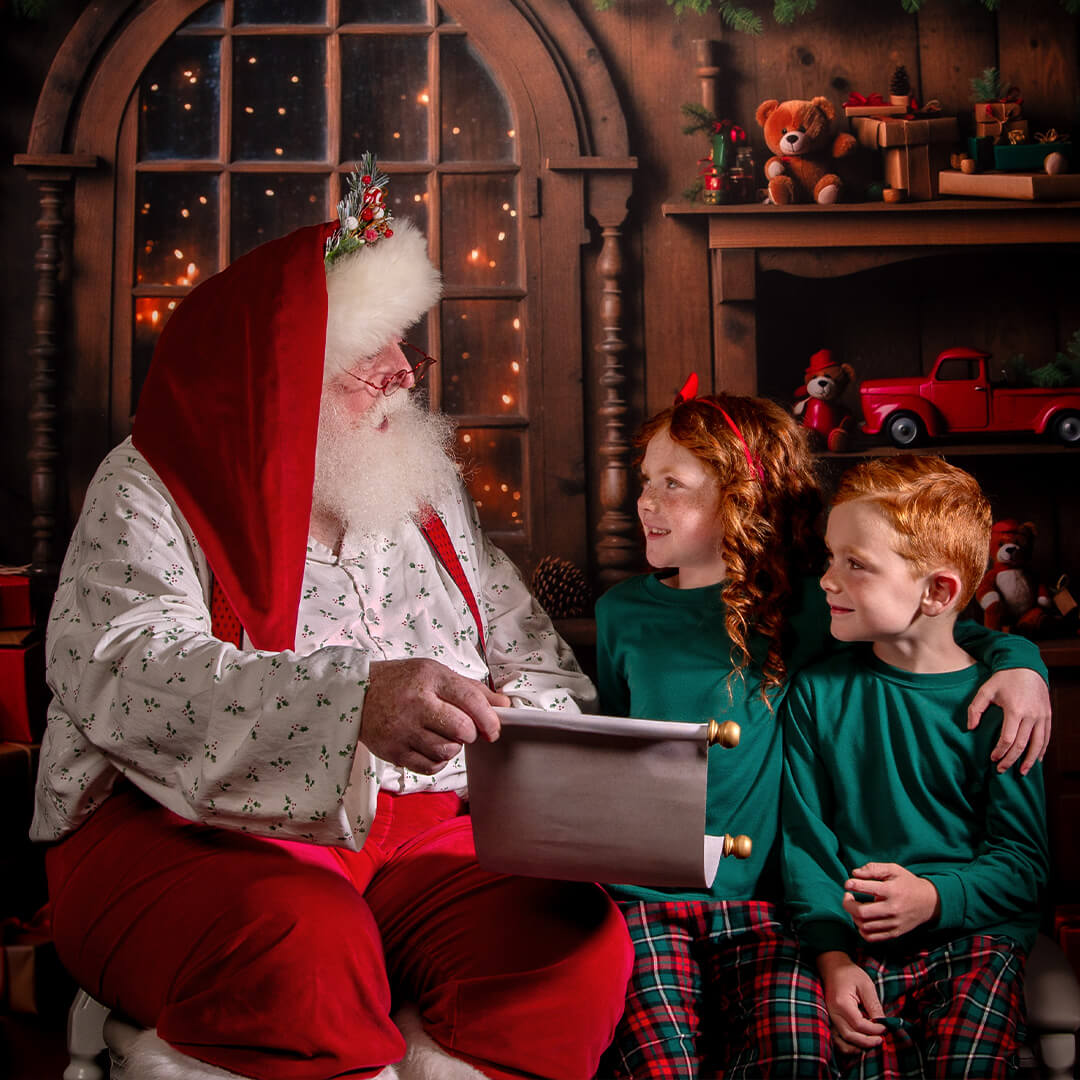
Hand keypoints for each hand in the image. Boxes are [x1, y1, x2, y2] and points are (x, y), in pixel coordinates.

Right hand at [361, 658, 510, 774]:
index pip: (471, 700)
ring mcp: (403, 729)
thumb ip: (471, 690)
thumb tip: (503, 706)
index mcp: (431, 678)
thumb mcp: (436, 673)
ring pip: (447, 751)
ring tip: (441, 734)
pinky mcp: (393, 751)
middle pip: (461, 730)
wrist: (356, 693)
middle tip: (462, 728)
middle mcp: (416, 703)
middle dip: (470, 733)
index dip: (489, 718)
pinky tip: (430, 747)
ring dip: (452, 747)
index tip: (494, 729)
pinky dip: (437, 761)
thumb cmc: (402, 681)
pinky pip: (430, 767)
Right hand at [816, 951, 884, 1053]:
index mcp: (842, 1003)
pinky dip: (848, 1046)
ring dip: (859, 1046)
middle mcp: (833, 1012)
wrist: (832, 966)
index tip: (885, 1027)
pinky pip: (837, 1039)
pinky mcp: (831, 1019)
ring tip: (872, 1043)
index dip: (874, 1029)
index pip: (859, 1024)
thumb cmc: (849, 973)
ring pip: (843, 1041)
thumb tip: (883, 1024)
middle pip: (850, 1036)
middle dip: (868, 1041)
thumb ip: (874, 1005)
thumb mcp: (866, 985)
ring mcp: (830, 1017)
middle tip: (881, 1040)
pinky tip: (860, 1045)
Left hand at [843, 863, 938, 941]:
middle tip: (847, 896)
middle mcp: (893, 909)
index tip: (848, 883)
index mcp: (892, 891)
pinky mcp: (895, 933)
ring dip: (853, 916)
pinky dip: (861, 930)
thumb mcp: (894, 870)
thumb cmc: (907, 883)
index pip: (866, 888)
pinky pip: (872, 938)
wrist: (929, 902)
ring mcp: (894, 923)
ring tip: (854, 907)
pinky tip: (861, 920)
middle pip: (861, 912)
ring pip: (864, 926)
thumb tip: (855, 873)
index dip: (852, 885)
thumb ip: (874, 869)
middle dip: (848, 904)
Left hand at [967, 668, 1050, 773]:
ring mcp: (1042, 716)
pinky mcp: (1048, 716)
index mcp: (1015, 710)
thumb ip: (975, 709)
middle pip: (1022, 744)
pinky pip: (1047, 737)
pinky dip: (1042, 750)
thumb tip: (970, 728)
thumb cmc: (1003, 679)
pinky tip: (1037, 760)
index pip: (1008, 739)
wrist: (1026, 667)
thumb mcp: (985, 690)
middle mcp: (1031, 715)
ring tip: (1021, 772)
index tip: (992, 759)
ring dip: (1029, 760)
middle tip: (1002, 769)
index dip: (1000, 751)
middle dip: (1011, 759)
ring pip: (1038, 744)